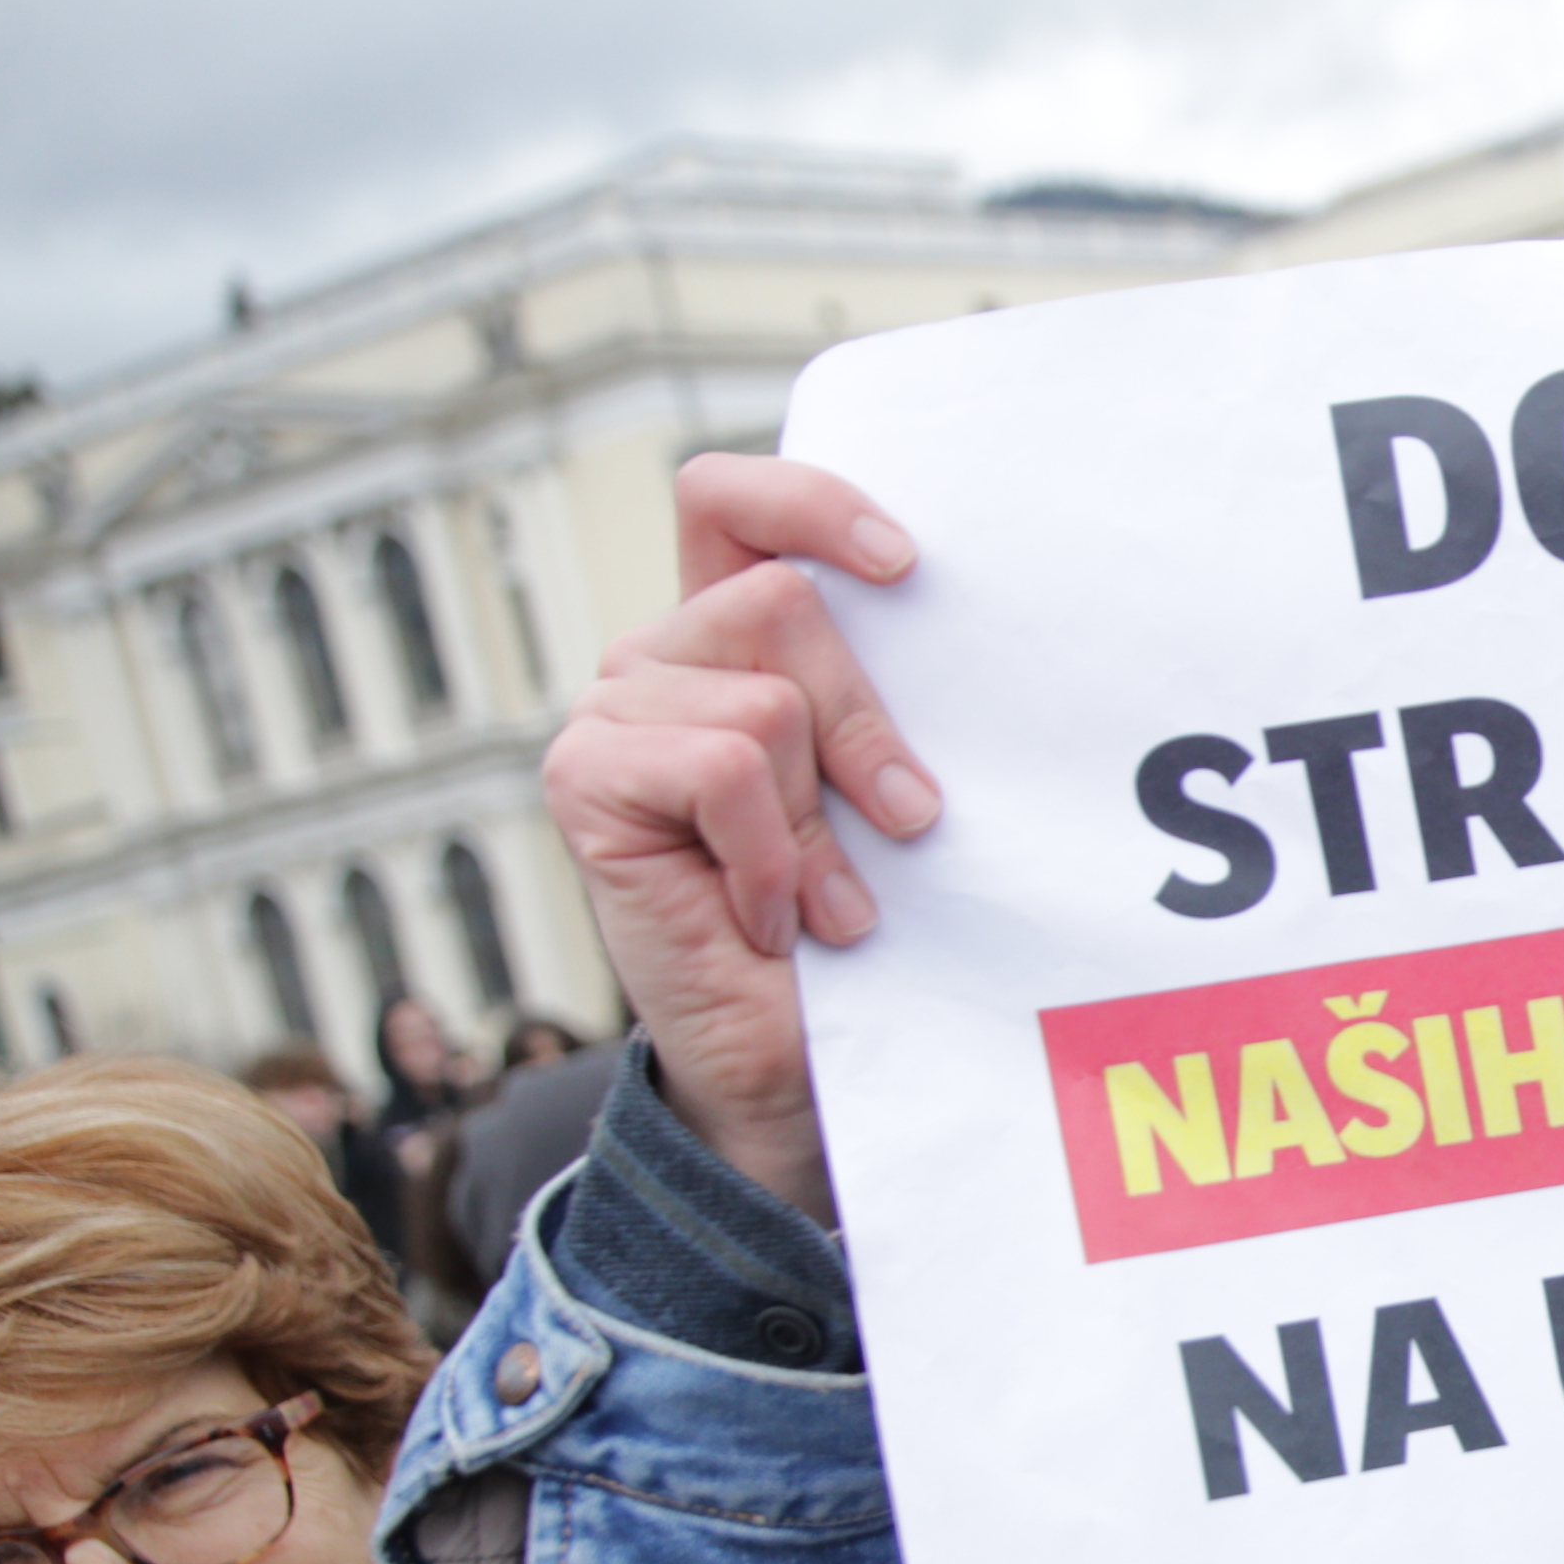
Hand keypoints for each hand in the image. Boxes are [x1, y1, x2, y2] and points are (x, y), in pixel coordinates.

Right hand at [540, 457, 941, 1218]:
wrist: (794, 1064)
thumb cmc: (859, 926)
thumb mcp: (890, 794)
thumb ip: (889, 703)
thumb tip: (977, 639)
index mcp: (736, 638)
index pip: (734, 504)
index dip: (807, 500)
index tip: (905, 563)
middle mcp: (665, 657)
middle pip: (780, 599)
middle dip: (866, 720)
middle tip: (908, 821)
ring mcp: (615, 712)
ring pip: (763, 700)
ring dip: (824, 817)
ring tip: (828, 900)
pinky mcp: (586, 775)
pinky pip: (722, 767)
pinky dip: (774, 853)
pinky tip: (772, 918)